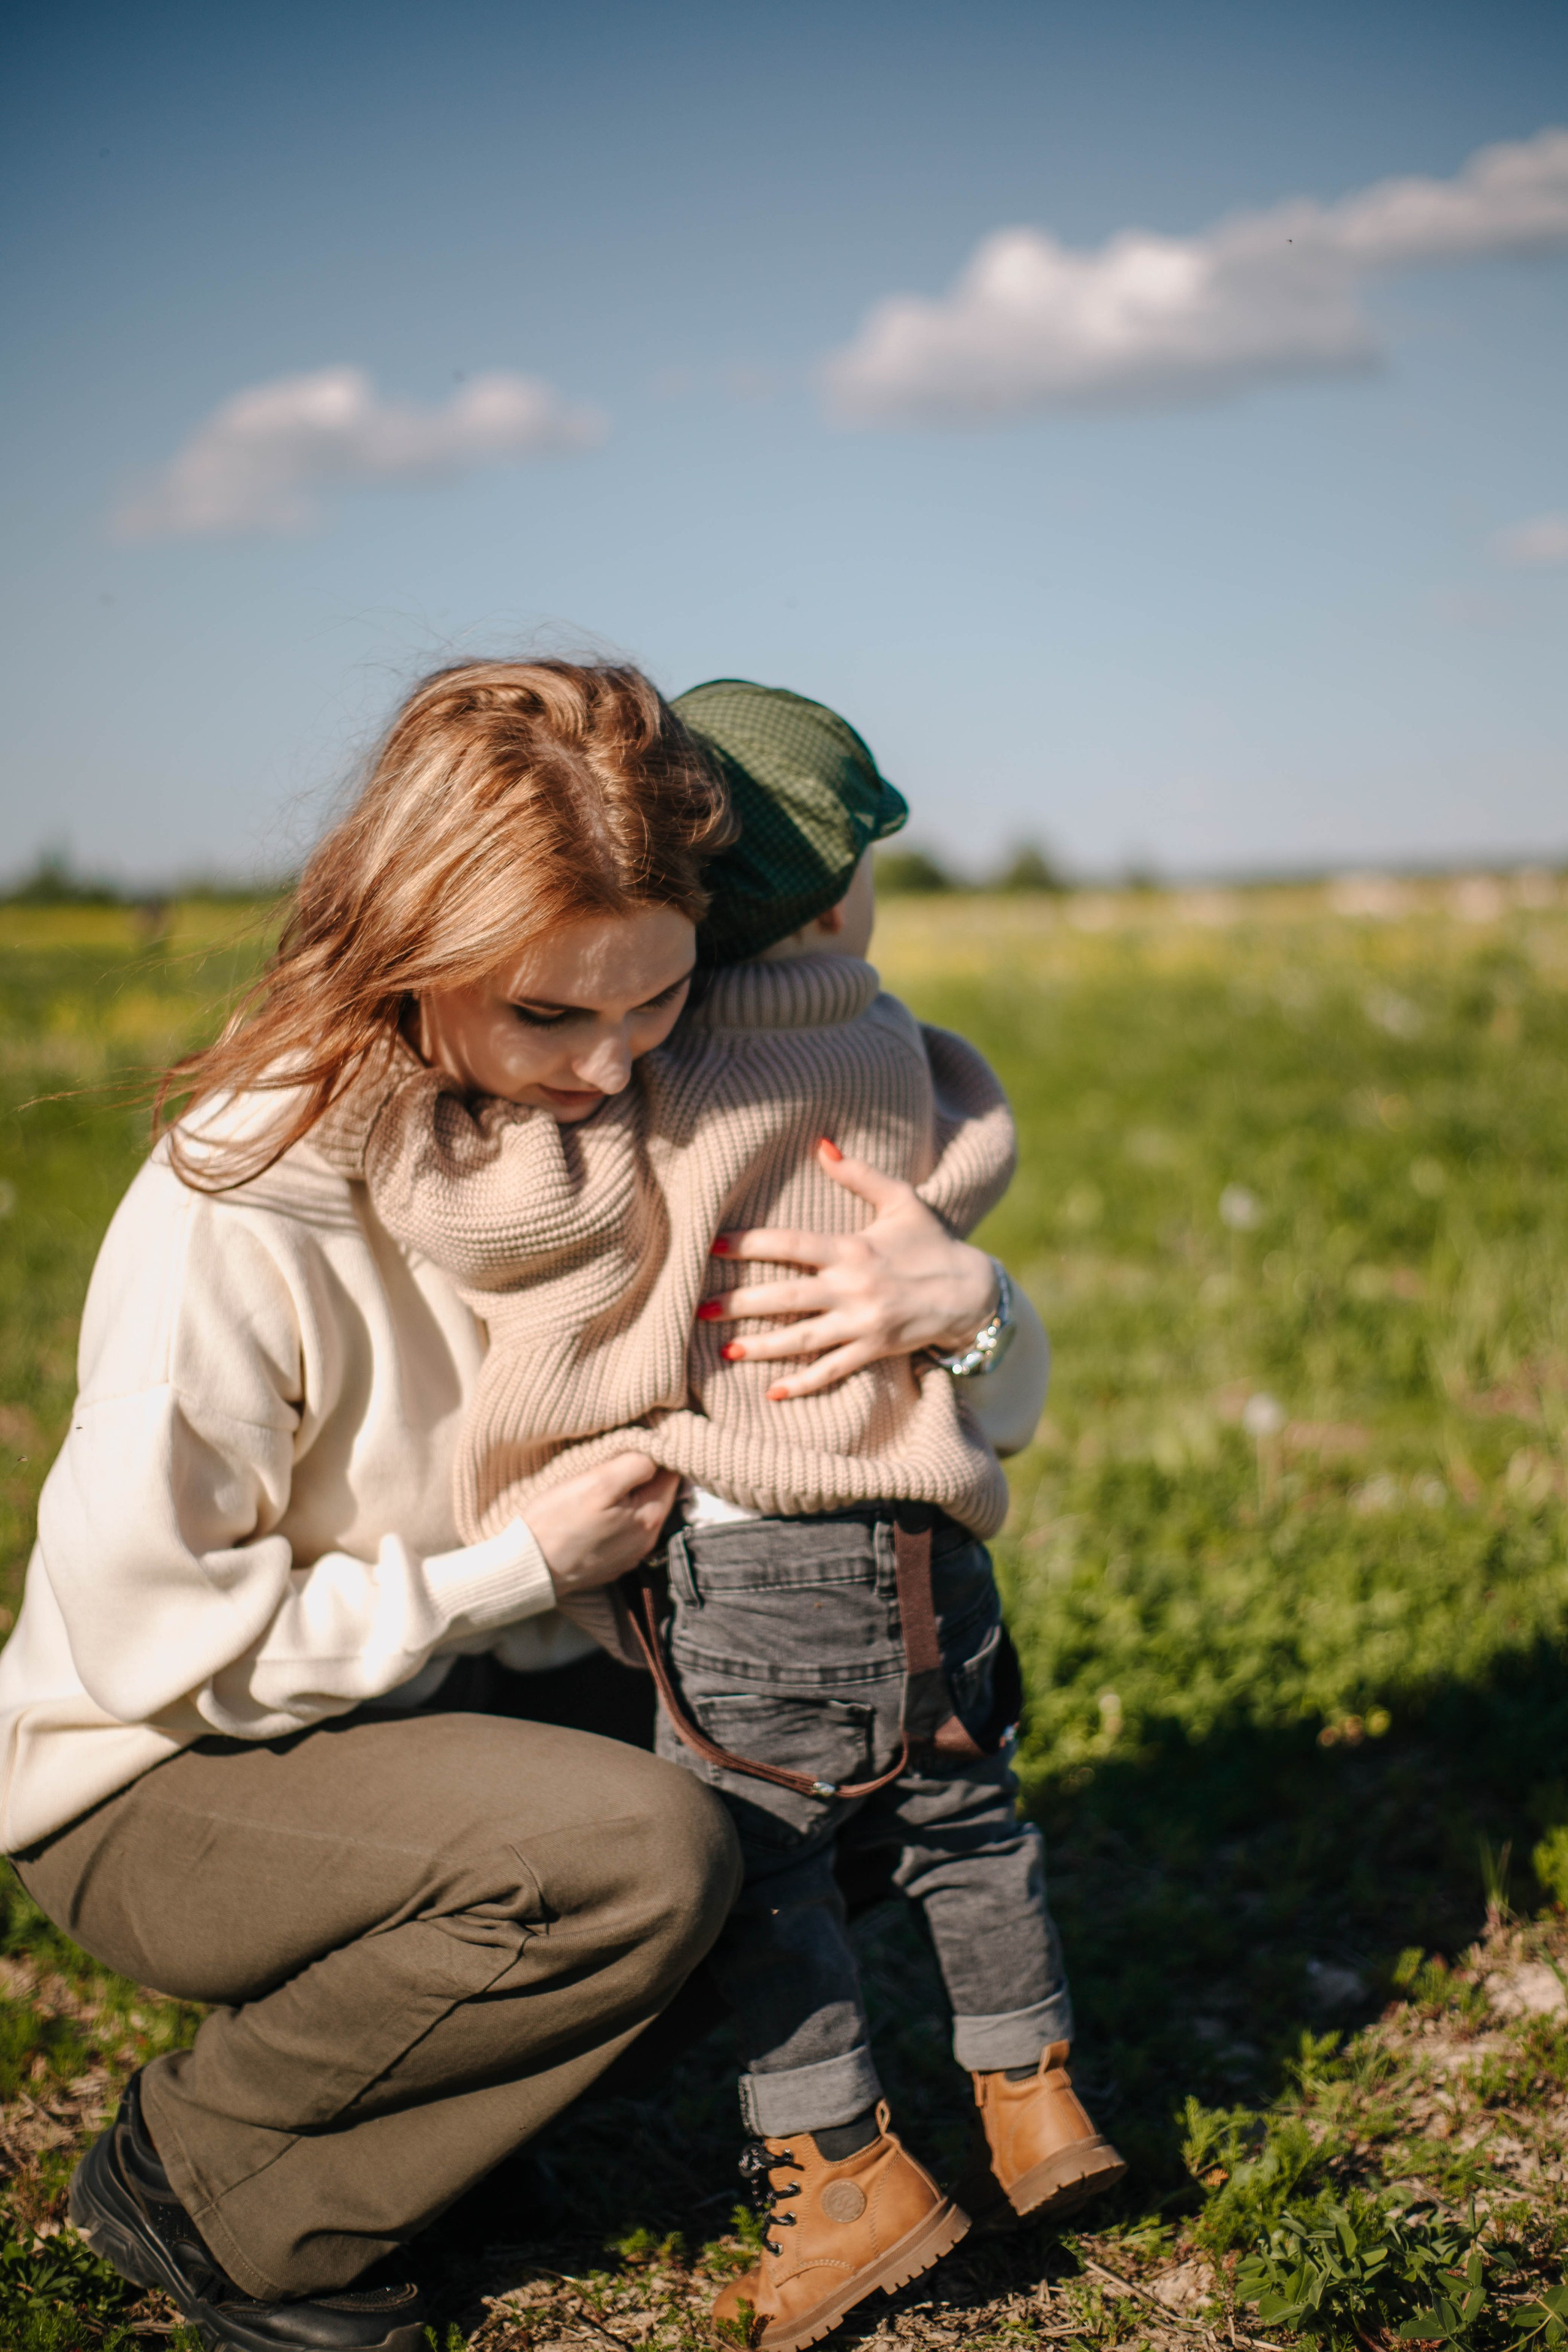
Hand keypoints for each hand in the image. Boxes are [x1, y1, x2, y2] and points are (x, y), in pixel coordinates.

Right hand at [524, 1453, 679, 1592]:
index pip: (673, 1473)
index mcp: (651, 1517)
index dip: (659, 1452)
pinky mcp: (613, 1562)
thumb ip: (635, 1465)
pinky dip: (618, 1514)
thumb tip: (657, 1455)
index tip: (639, 1440)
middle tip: (619, 1456)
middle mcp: (648, 1540)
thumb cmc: (557, 1521)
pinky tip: (597, 1509)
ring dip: (630, 1494)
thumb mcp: (597, 1482)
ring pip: (642, 1511)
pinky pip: (626, 1529)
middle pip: (659, 1493)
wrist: (528, 1567)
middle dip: (645, 1473)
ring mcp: (631, 1554)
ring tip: (605, 1482)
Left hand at [702, 1142, 1000, 1400]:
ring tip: (723, 1350)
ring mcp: (863, 1322)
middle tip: (698, 1307)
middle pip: (786, 1296)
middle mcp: (854, 1287)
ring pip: (803, 1338)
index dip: (749, 1243)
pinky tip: (772, 1392)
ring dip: (762, 1346)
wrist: (972, 1291)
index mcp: (853, 1248)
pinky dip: (803, 1383)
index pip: (791, 1244)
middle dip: (740, 1302)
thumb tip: (821, 1144)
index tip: (712, 1245)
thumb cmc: (931, 1242)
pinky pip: (833, 1370)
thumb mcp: (901, 1200)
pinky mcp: (875, 1349)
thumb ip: (859, 1174)